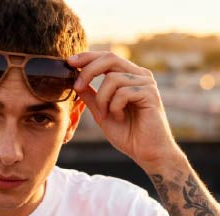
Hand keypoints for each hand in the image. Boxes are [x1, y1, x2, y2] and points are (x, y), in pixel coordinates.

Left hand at [68, 51, 180, 169]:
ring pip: (112, 78)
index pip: (107, 57)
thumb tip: (74, 81)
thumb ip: (91, 96)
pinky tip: (120, 117)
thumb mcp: (101, 113)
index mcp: (129, 76)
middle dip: (88, 70)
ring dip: (102, 99)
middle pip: (110, 58)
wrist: (148, 153)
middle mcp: (139, 75)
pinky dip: (115, 107)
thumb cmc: (128, 134)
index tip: (69, 62)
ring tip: (106, 115)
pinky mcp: (150, 93)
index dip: (87, 57)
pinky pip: (122, 92)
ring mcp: (146, 83)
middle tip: (77, 86)